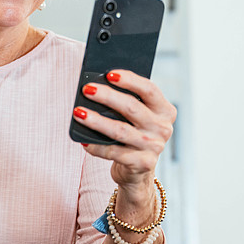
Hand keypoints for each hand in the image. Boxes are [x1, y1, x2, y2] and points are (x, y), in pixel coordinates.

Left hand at [73, 70, 176, 198]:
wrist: (137, 170)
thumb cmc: (133, 134)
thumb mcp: (137, 117)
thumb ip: (127, 101)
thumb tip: (98, 86)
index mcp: (165, 110)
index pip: (149, 89)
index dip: (130, 80)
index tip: (109, 74)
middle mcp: (163, 128)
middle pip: (132, 108)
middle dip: (107, 96)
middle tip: (87, 89)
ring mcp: (153, 147)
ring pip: (120, 130)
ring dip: (97, 120)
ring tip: (79, 112)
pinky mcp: (142, 164)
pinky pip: (114, 152)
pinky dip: (96, 146)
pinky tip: (83, 140)